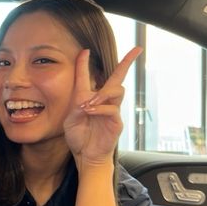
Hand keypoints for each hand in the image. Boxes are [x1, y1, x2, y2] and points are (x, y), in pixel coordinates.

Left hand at [63, 47, 141, 167]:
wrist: (85, 155)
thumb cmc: (78, 137)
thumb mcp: (70, 121)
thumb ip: (76, 109)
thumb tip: (87, 101)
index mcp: (88, 98)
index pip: (88, 76)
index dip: (85, 63)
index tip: (85, 50)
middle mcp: (103, 101)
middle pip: (118, 77)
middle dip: (127, 62)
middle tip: (136, 51)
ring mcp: (112, 111)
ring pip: (117, 90)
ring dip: (103, 93)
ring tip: (89, 103)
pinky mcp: (116, 122)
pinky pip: (112, 109)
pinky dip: (100, 108)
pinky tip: (90, 111)